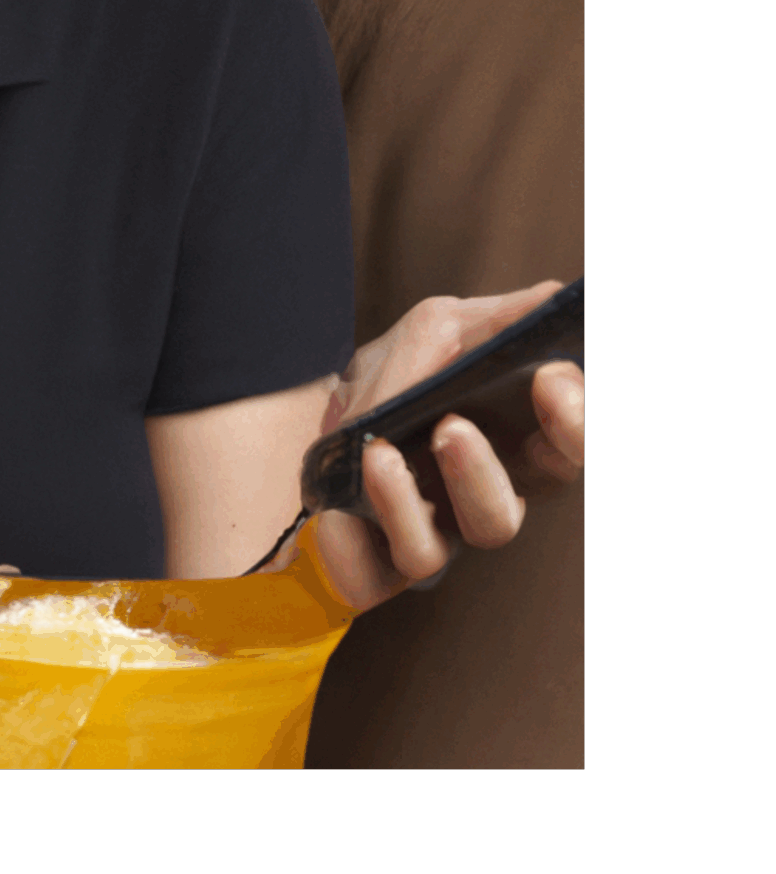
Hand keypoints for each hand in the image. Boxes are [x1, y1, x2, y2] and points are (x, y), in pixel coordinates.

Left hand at [313, 282, 584, 610]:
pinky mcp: (368, 569)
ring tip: (389, 450)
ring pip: (435, 553)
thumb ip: (491, 323)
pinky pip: (370, 575)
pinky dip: (362, 532)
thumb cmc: (393, 380)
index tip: (553, 379)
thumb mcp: (436, 332)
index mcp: (507, 452)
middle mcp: (470, 504)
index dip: (573, 425)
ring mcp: (422, 539)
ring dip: (415, 500)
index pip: (563, 453)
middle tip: (454, 426)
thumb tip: (553, 298)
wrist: (302, 413)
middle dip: (483, 474)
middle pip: (503, 518)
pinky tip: (353, 490)